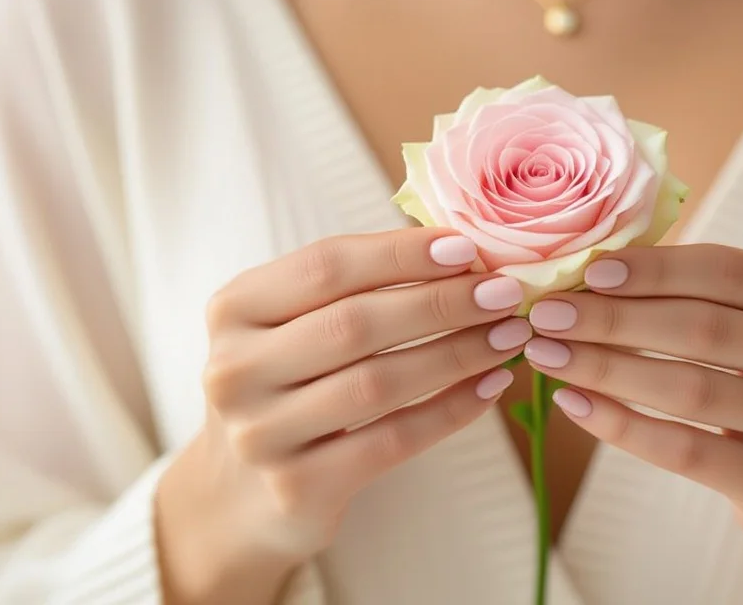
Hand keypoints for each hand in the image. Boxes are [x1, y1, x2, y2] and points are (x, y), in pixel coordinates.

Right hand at [156, 228, 530, 603]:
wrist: (242, 494)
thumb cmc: (290, 383)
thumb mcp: (296, 325)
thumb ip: (358, 285)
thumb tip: (461, 250)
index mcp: (234, 308)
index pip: (326, 266)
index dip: (401, 253)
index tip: (469, 248)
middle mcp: (234, 370)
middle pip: (355, 323)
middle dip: (441, 303)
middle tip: (505, 293)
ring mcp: (260, 434)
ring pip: (379, 384)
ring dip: (457, 355)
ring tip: (509, 336)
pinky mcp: (296, 488)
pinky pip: (393, 440)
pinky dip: (451, 410)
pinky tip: (491, 387)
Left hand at [522, 244, 742, 601]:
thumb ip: (701, 290)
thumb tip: (590, 270)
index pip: (726, 271)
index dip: (654, 269)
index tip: (588, 270)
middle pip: (703, 328)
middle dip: (613, 318)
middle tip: (546, 313)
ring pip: (688, 389)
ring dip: (605, 368)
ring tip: (545, 354)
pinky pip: (684, 450)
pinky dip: (621, 425)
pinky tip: (574, 404)